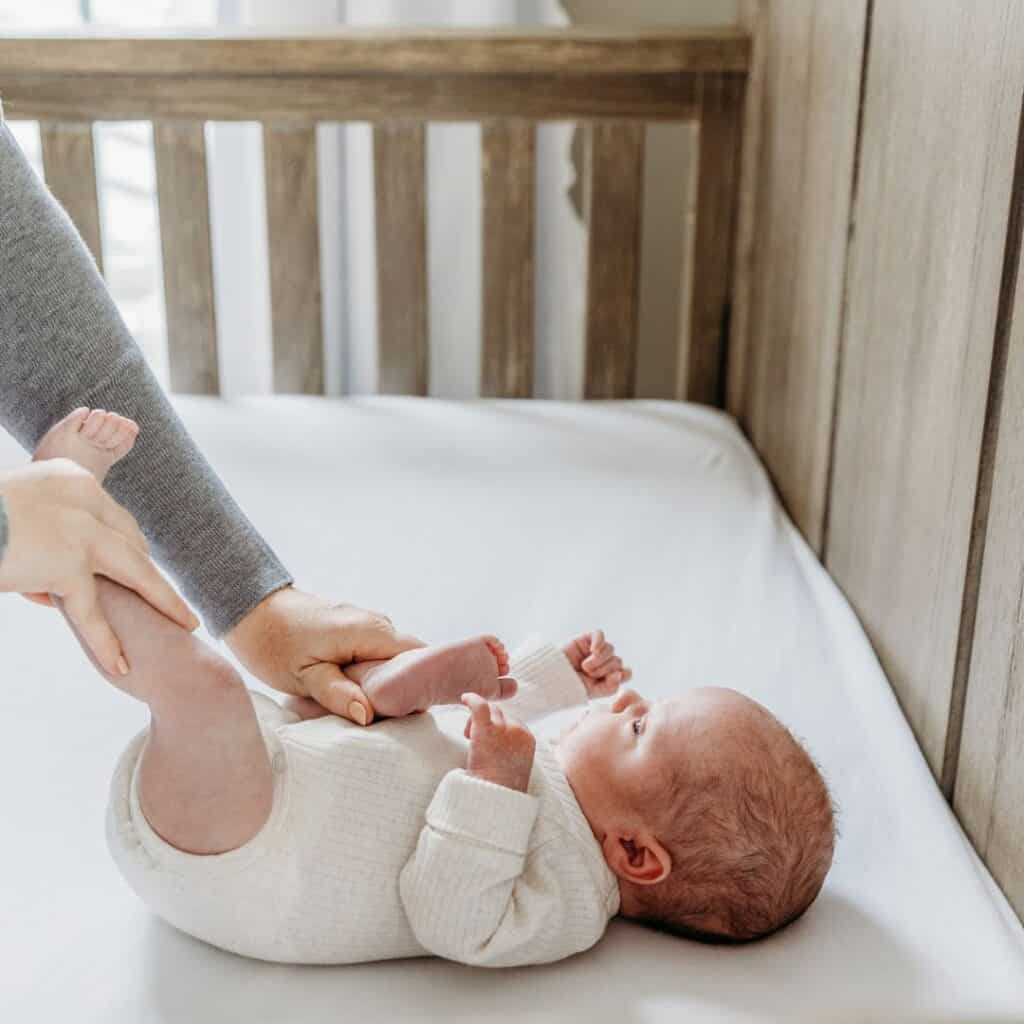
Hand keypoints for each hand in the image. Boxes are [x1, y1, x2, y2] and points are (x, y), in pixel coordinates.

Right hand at [0, 460, 197, 674]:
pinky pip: (90, 613)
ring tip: (185, 622)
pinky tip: (124, 663)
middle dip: (153, 575)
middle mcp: (84, 500)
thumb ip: (41, 537)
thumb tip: (49, 587)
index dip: (121, 548)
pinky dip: (107, 642)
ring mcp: (80, 533)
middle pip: (132, 543)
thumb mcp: (12, 513)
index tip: (136, 566)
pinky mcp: (66, 565)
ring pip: (135, 572)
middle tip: (175, 602)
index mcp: (72, 480)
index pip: (112, 519)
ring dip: (163, 600)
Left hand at [225, 586, 424, 725]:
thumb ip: (338, 694)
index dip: (418, 688)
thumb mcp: (303, 676)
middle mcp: (378, 623)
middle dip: (401, 690)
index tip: (403, 715)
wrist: (250, 609)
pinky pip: (378, 655)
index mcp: (372, 631)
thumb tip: (369, 715)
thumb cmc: (272, 643)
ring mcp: (369, 623)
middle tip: (380, 719)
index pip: (420, 660)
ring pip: (393, 660)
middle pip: (410, 662)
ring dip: (383, 684)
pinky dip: (370, 674)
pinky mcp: (357, 628)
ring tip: (360, 707)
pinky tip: (349, 689)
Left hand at [461, 693, 535, 791]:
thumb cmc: (501, 789)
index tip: (488, 743)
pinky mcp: (487, 730)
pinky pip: (480, 706)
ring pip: (490, 711)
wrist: (495, 798)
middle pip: (501, 714)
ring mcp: (504, 728)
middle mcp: (518, 730)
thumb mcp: (514, 767)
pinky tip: (464, 698)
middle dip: (488, 723)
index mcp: (528, 738)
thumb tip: (498, 744)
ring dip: (478, 721)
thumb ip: (511, 750)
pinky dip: (471, 699)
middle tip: (473, 739)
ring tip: (469, 738)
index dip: (498, 728)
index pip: (512, 721)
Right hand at [562, 629, 631, 697]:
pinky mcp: (586, 639)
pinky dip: (599, 642)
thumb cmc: (571, 686)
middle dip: (605, 669)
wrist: (551, 677)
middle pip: (618, 661)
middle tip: (589, 674)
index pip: (626, 672)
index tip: (610, 679)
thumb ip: (610, 687)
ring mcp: (596, 650)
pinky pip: (599, 634)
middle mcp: (604, 662)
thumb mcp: (593, 692)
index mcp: (608, 676)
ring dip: (599, 659)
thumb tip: (620, 674)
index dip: (622, 675)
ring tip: (585, 666)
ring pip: (610, 649)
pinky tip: (592, 650)